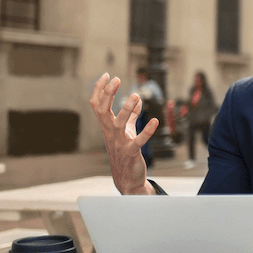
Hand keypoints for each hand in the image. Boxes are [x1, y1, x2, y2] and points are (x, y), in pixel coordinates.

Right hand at [88, 73, 156, 194]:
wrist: (127, 179)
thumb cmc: (125, 152)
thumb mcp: (127, 131)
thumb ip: (131, 116)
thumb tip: (138, 100)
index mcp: (107, 126)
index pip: (97, 105)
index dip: (99, 90)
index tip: (106, 74)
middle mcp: (110, 133)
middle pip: (103, 111)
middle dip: (108, 95)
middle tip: (116, 79)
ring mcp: (119, 143)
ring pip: (118, 124)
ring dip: (126, 109)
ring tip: (135, 96)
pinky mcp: (131, 153)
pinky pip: (138, 141)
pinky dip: (146, 131)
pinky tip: (155, 121)